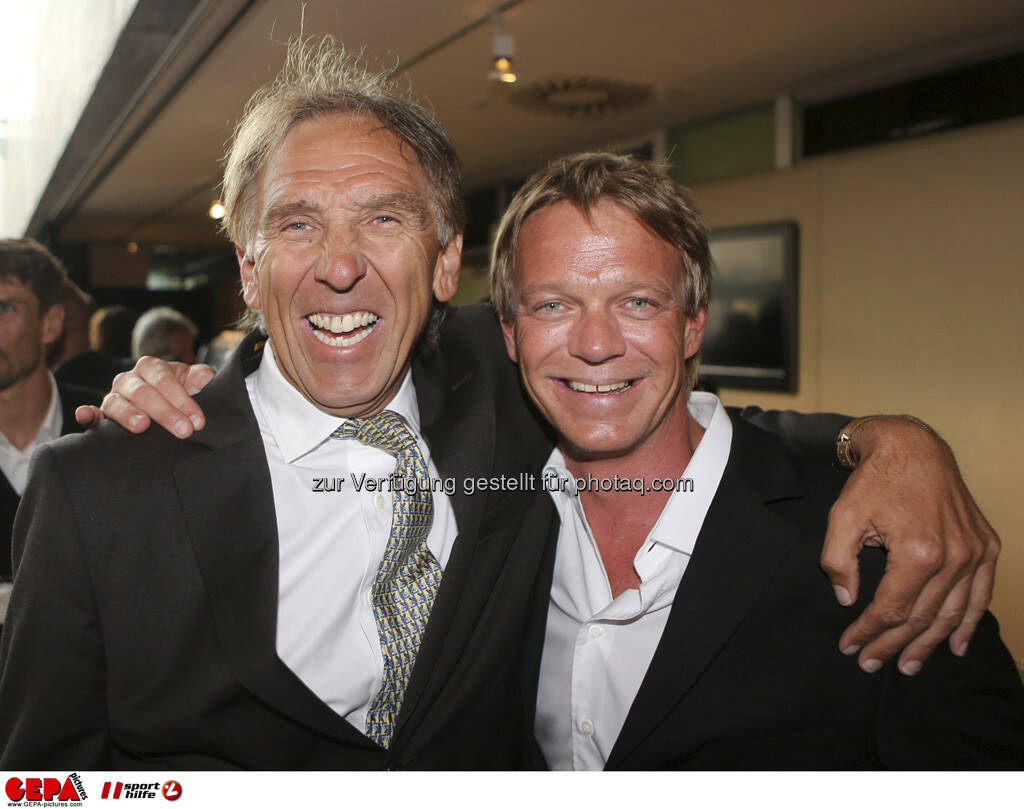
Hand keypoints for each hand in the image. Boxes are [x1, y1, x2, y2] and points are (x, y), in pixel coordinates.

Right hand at [75, 356, 214, 436]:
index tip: (198, 421)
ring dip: (129, 414)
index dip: (182, 400)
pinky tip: (84, 416)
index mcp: (152, 367)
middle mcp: (130, 379)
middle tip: (184, 431)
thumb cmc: (185, 393)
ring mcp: (114, 397)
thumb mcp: (196, 382)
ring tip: (142, 426)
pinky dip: (86, 414)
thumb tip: (203, 379)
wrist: (172, 408)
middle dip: (165, 412)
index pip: (165, 380)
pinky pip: (92, 414)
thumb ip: (201, 378)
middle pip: (143, 392)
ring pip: (117, 402)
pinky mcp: (103, 415)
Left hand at [821, 416, 998, 675]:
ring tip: (907, 666)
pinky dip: (969, 622)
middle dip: (893, 645)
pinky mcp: (986, 545)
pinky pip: (980, 594)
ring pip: (952, 613)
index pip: (892, 609)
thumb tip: (848, 600)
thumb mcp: (842, 517)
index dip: (868, 632)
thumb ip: (838, 562)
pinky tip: (956, 646)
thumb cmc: (874, 480)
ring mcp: (974, 553)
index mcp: (917, 553)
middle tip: (870, 663)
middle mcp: (953, 557)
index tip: (849, 646)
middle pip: (921, 617)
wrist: (911, 446)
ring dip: (929, 644)